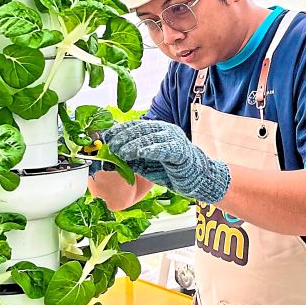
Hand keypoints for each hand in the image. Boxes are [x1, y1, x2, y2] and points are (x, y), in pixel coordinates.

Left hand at [102, 120, 230, 204]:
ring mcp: (175, 139)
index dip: (120, 130)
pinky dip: (152, 149)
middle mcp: (166, 131)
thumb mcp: (148, 163)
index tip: (107, 136)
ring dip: (133, 144)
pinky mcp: (181, 151)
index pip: (136, 125)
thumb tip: (114, 155)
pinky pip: (164, 149)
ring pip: (150, 138)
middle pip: (141, 129)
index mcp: (158, 130)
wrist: (198, 178)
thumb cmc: (171, 170)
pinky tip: (141, 153)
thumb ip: (133, 157)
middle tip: (111, 146)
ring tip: (120, 152)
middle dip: (124, 137)